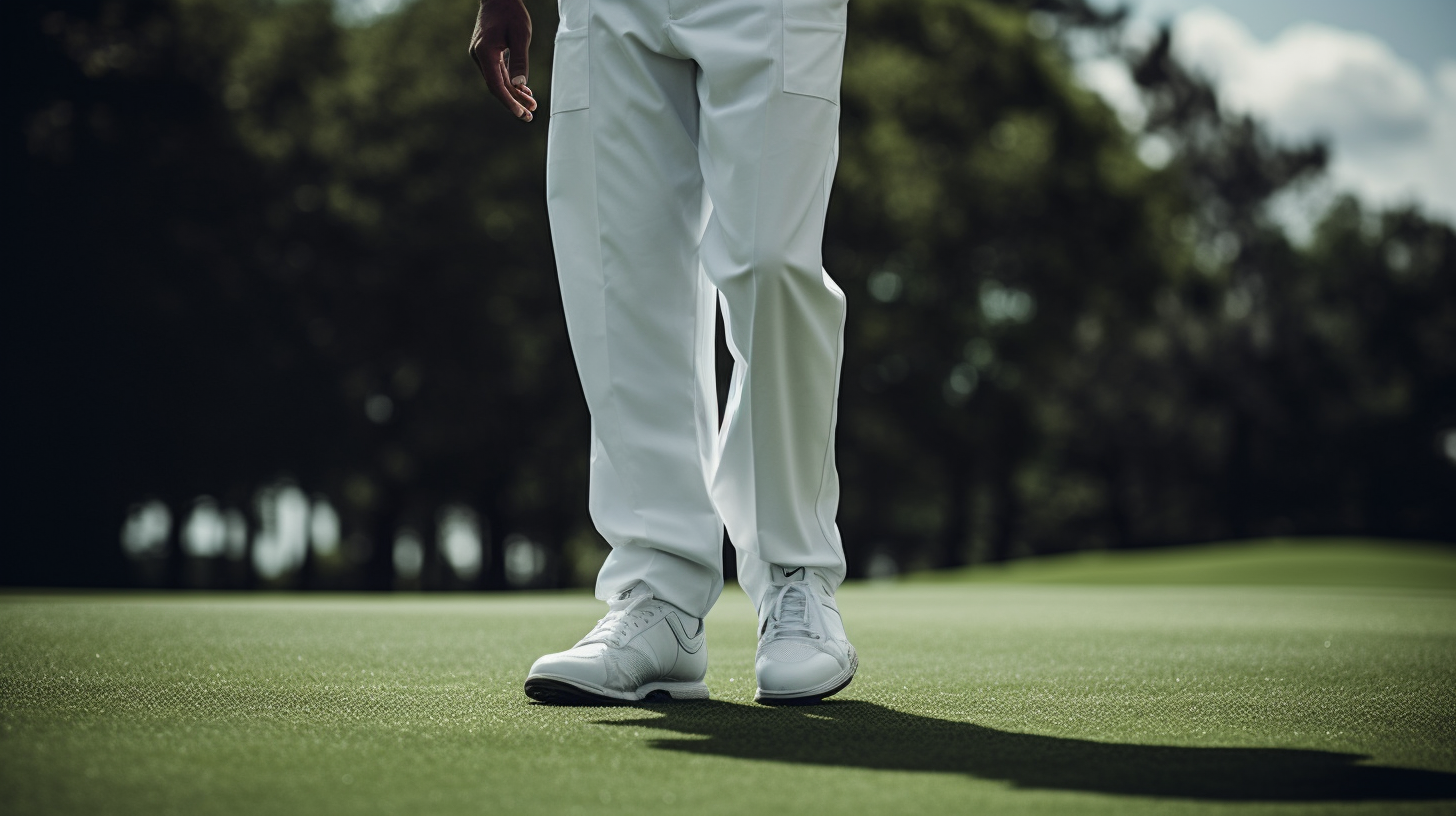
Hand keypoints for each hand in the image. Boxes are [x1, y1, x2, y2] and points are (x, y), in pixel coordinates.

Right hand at [469, 0, 536, 121]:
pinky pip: (498, 72)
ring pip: (498, 80)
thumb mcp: (521, 35)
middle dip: (514, 102)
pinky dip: (511, 82)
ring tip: (531, 106)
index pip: (496, 84)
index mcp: (485, 52)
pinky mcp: (486, 53)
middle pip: (497, 86)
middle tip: (529, 116)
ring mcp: (481, 55)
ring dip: (514, 93)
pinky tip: (524, 90)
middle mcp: (479, 56)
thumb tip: (520, 84)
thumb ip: (520, 60)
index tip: (520, 113)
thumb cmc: (511, 12)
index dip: (508, 101)